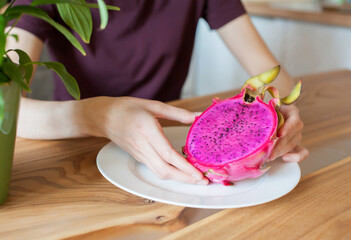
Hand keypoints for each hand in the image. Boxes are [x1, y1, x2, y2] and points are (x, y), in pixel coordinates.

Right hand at [81, 97, 207, 184]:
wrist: (104, 117)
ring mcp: (139, 154)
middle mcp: (143, 145)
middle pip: (164, 170)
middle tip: (202, 181)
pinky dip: (170, 173)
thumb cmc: (128, 108)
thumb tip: (197, 117)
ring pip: (159, 172)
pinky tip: (180, 170)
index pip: (168, 154)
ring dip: (178, 178)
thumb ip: (177, 113)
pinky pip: (155, 169)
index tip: (198, 173)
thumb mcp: (154, 106)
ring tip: (194, 178)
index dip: (184, 166)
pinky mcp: (138, 157)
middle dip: (185, 178)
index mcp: (147, 130)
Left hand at [269, 105, 308, 161]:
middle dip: (279, 144)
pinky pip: (303, 153)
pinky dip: (295, 157)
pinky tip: (284, 158)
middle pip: (291, 135)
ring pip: (292, 145)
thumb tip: (257, 114)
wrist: (273, 118)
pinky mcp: (297, 146)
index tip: (279, 134)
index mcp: (292, 112)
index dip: (287, 128)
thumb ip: (265, 112)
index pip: (293, 120)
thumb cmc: (268, 113)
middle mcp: (297, 124)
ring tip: (269, 156)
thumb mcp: (268, 110)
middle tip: (268, 151)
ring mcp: (298, 135)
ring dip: (281, 151)